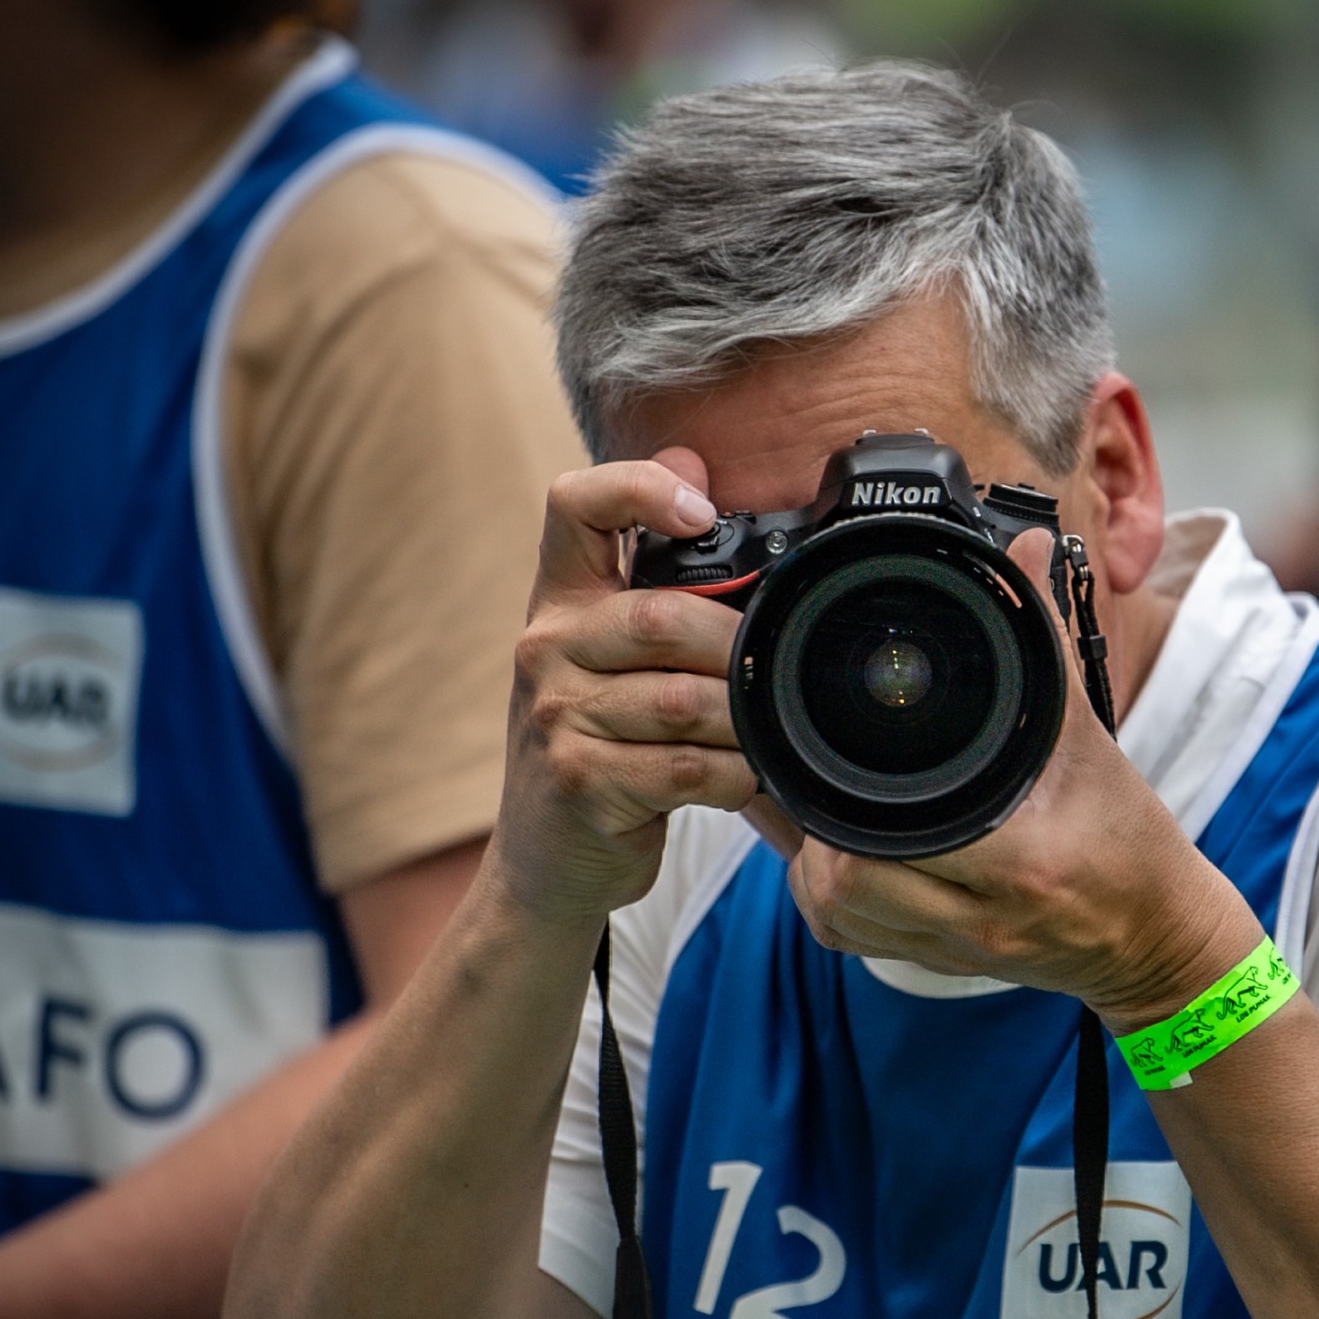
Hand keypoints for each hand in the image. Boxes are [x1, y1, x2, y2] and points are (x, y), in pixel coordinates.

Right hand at [490, 450, 759, 928]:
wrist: (549, 863)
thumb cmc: (604, 751)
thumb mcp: (615, 660)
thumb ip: (656, 578)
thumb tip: (693, 455)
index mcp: (561, 601)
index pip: (576, 503)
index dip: (641, 487)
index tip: (701, 511)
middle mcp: (546, 647)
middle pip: (662, 617)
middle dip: (738, 653)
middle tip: (773, 681)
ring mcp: (555, 717)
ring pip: (683, 700)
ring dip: (743, 726)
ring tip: (763, 741)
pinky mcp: (577, 782)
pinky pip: (685, 768)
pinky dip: (734, 778)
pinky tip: (742, 784)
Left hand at [782, 534, 1265, 1035]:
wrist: (1155, 937)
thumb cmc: (1129, 842)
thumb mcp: (1092, 738)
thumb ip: (1047, 643)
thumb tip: (1026, 551)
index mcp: (1022, 861)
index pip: (894, 834)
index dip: (845, 792)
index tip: (838, 746)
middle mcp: (980, 916)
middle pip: (845, 883)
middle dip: (817, 825)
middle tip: (820, 770)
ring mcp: (952, 950)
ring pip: (836, 915)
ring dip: (814, 860)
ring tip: (824, 808)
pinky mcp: (933, 966)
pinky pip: (847, 937)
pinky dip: (828, 895)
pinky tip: (836, 853)